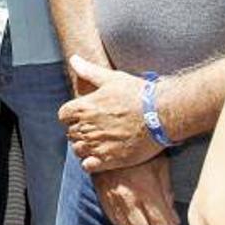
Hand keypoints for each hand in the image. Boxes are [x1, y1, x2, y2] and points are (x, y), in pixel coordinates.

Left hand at [58, 55, 160, 171]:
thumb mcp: (111, 78)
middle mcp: (87, 127)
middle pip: (70, 133)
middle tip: (95, 127)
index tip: (83, 114)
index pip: (63, 115)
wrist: (161, 114)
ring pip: (77, 150)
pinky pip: (88, 165)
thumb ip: (89, 70)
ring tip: (98, 141)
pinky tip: (101, 155)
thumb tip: (74, 59)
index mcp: (84, 107)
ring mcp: (97, 145)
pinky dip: (90, 162)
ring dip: (84, 146)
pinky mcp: (109, 160)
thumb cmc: (137, 94)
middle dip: (79, 130)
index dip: (72, 115)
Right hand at [93, 157, 187, 224]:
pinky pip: (116, 222)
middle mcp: (129, 198)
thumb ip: (167, 193)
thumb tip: (174, 217)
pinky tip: (135, 218)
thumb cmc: (140, 149)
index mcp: (146, 190)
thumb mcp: (160, 166)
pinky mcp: (104, 197)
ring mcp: (114, 199)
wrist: (110, 137)